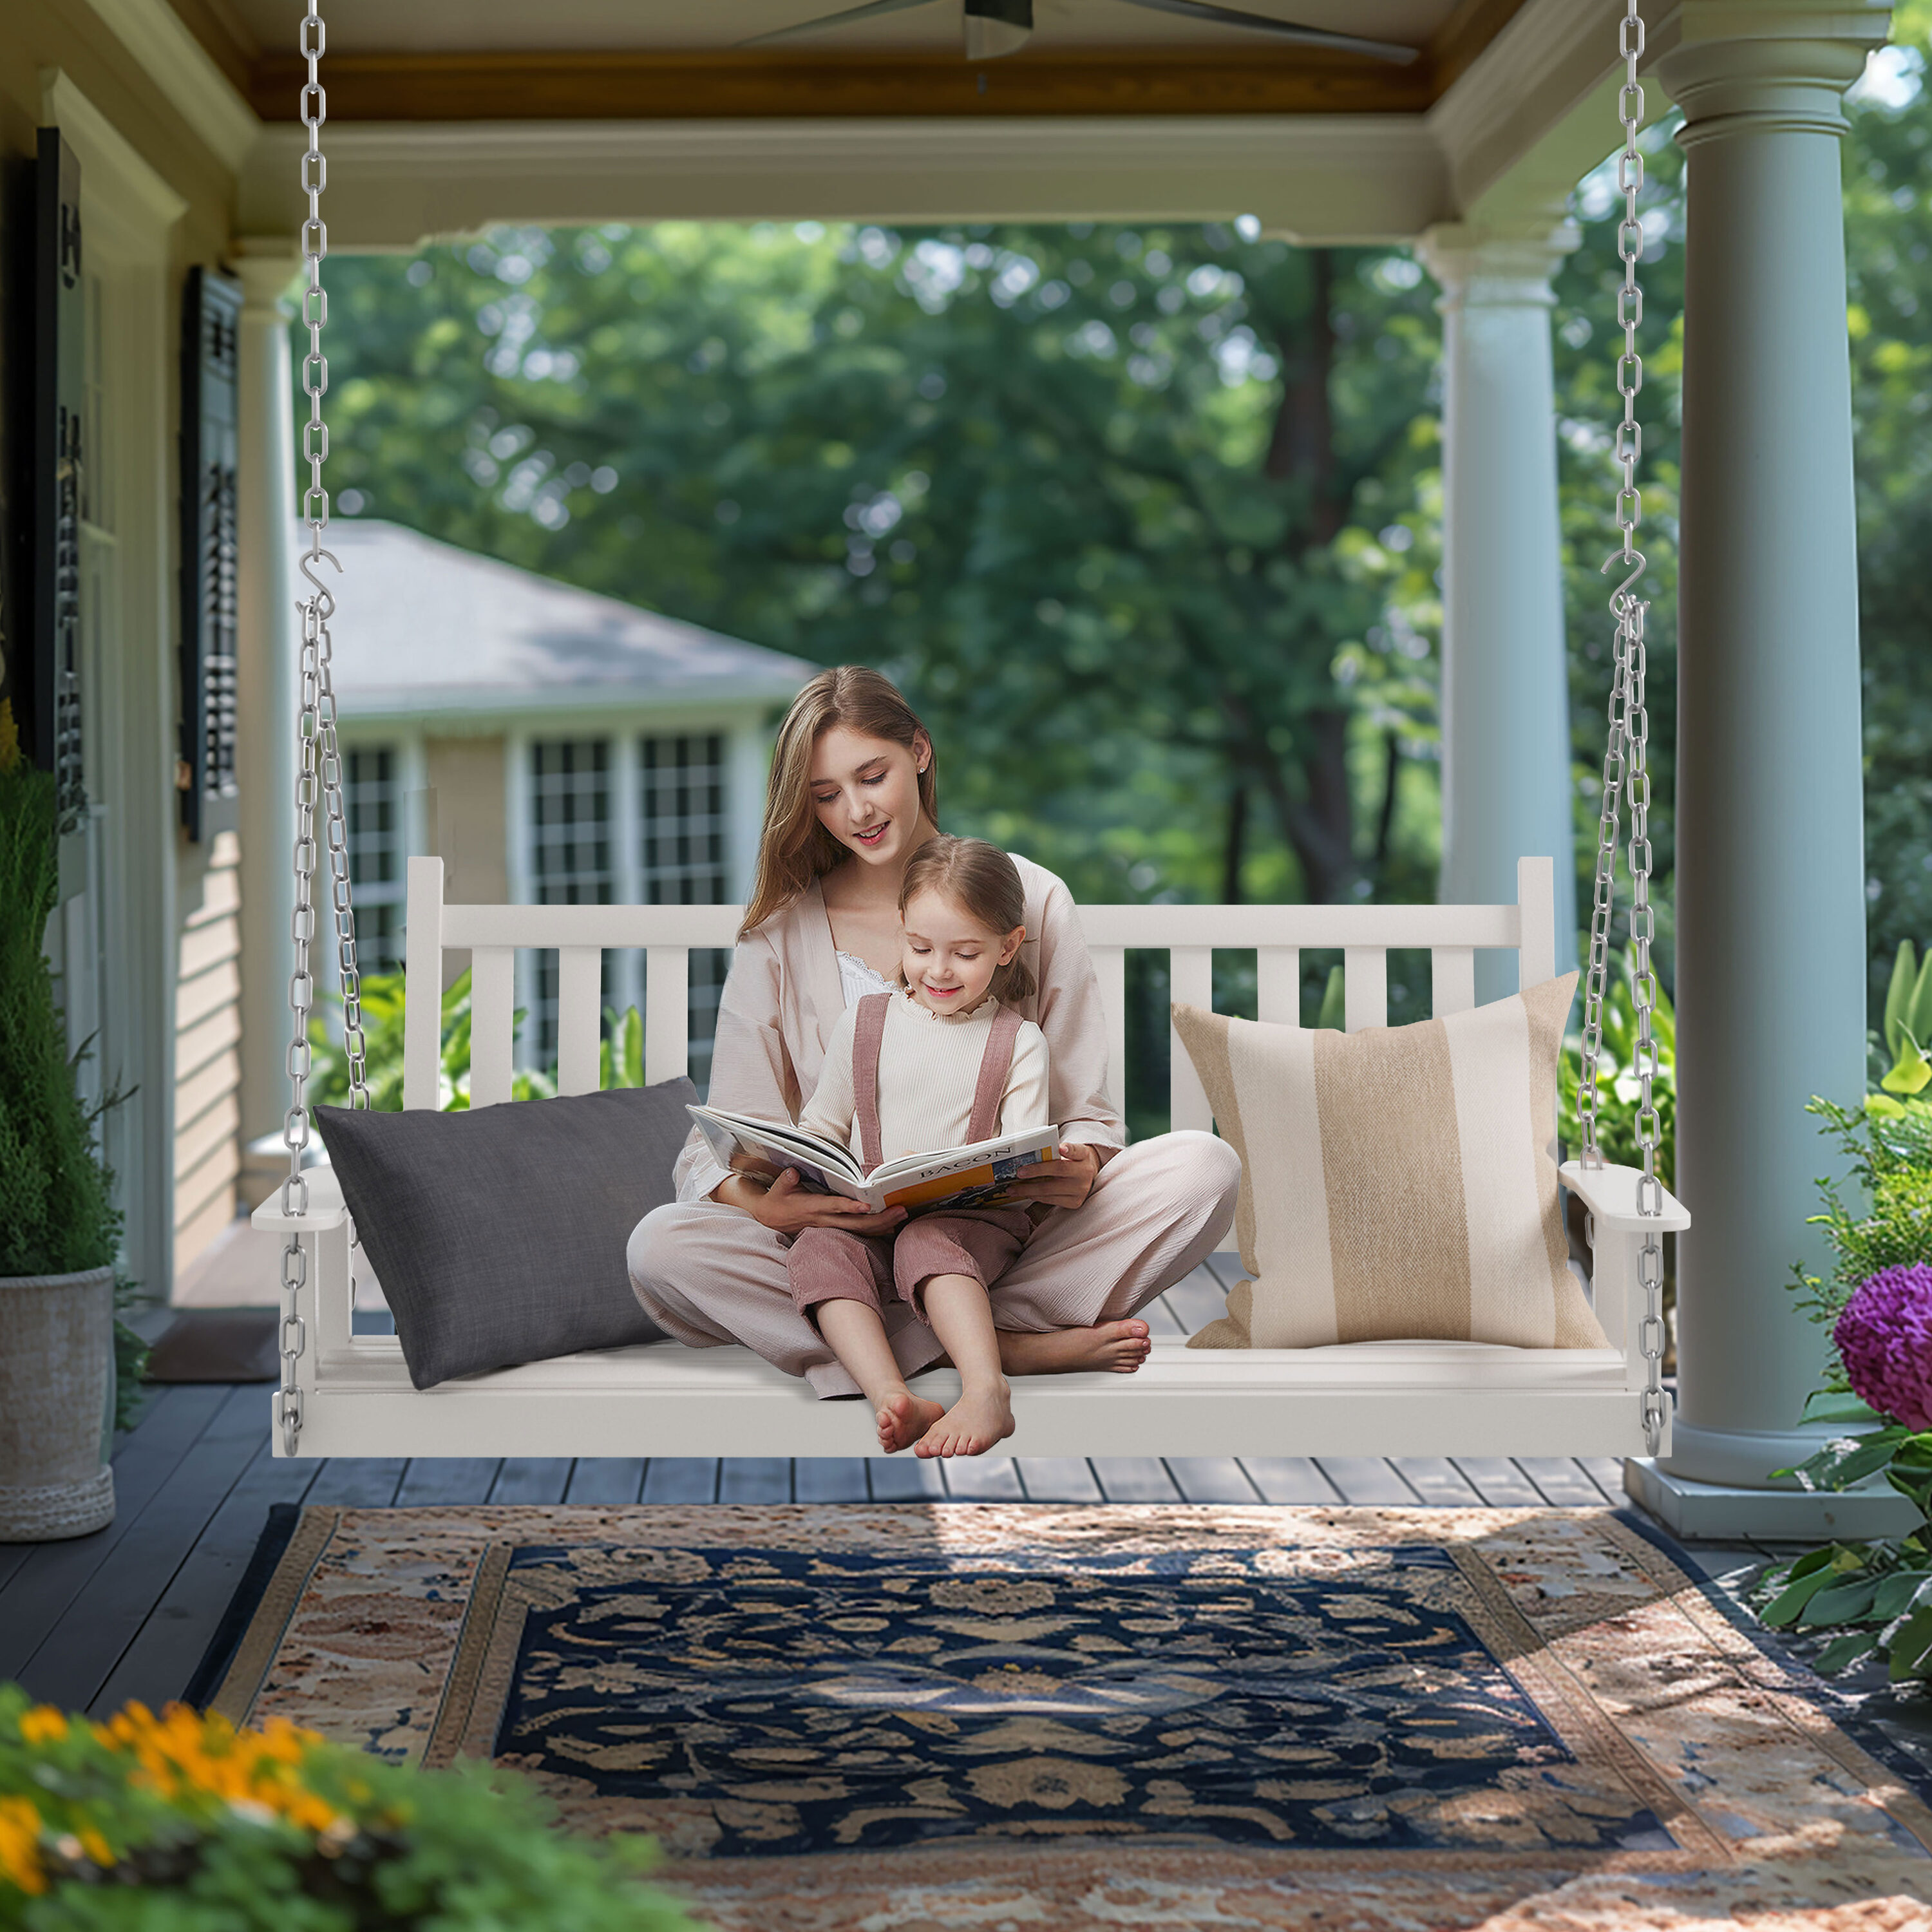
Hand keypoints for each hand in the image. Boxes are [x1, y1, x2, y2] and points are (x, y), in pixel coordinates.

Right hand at [719, 1167, 907, 1236]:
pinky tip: (891, 1225)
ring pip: (859, 1230)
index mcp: (812, 1207)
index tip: (867, 1205)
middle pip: (856, 1223)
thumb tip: (793, 1172)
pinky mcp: (833, 1229)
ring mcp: (830, 1227)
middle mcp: (824, 1220)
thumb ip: (786, 1181)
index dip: (850, 1207)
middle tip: (901, 1210)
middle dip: (880, 1219)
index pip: (834, 1207)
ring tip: (902, 1215)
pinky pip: (857, 1232)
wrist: (770, 1218)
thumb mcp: (778, 1188)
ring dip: (882, 1225)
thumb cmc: (777, 1200)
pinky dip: (874, 1229)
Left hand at [1002, 1140, 1105, 1212]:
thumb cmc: (1071, 1161)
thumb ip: (1054, 1151)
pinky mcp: (1075, 1202)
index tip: (1060, 1147)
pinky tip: (1026, 1193)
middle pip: (1059, 1170)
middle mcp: (1085, 1172)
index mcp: (1083, 1155)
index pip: (1076, 1150)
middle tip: (1019, 1172)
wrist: (1086, 1176)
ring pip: (1051, 1189)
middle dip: (1036, 1171)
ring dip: (1028, 1189)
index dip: (1069, 1149)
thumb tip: (1029, 1154)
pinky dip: (1036, 1196)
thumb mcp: (1069, 1151)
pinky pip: (1051, 1200)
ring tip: (1013, 1188)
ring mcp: (1081, 1189)